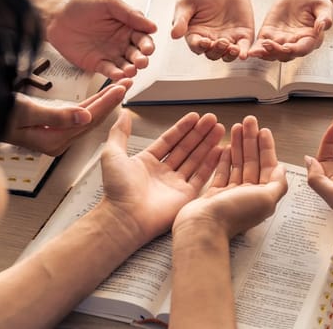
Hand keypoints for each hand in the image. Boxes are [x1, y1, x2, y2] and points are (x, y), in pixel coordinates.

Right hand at [4, 78, 131, 155]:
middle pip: (92, 119)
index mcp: (53, 141)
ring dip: (103, 101)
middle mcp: (57, 141)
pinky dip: (90, 104)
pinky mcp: (50, 127)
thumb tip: (85, 118)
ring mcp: (54, 135)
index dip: (107, 102)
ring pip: (86, 117)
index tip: (121, 88)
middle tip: (127, 84)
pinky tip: (100, 97)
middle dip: (111, 101)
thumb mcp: (26, 112)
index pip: (88, 120)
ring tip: (119, 87)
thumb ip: (56, 116)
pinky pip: (76, 115)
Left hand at [44, 0, 156, 79]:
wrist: (57, 18)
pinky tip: (119, 75)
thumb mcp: (109, 4)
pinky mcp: (99, 64)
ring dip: (131, 70)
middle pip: (137, 54)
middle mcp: (122, 43)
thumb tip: (151, 26)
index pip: (143, 38)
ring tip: (130, 70)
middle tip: (141, 61)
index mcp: (128, 28)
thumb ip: (130, 14)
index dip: (147, 45)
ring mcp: (111, 55)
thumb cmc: (82, 8)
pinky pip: (110, 71)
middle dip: (141, 60)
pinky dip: (116, 75)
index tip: (147, 48)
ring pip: (126, 65)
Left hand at [101, 110, 225, 240]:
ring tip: (219, 128)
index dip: (182, 128)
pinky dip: (211, 163)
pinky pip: (202, 176)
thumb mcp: (113, 154)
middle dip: (199, 133)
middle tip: (212, 119)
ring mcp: (176, 184)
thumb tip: (123, 115)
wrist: (126, 217)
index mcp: (147, 162)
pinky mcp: (186, 196)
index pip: (169, 140)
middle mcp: (163, 172)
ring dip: (207, 143)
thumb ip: (120, 133)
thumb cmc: (117, 189)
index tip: (194, 116)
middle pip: (185, 148)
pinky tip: (220, 150)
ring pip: (196, 159)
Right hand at [171, 0, 254, 61]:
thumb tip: (174, 35)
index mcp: (196, 34)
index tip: (205, 42)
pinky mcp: (242, 35)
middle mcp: (211, 40)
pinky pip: (243, 47)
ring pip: (227, 55)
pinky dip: (244, 52)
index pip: (197, 46)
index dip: (200, 46)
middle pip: (213, 54)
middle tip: (221, 42)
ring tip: (232, 48)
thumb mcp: (187, 3)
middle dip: (216, 51)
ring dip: (229, 55)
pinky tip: (243, 54)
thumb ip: (181, 19)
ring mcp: (227, 39)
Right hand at [176, 116, 287, 236]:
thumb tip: (282, 169)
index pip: (268, 166)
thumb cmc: (234, 214)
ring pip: (237, 164)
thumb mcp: (266, 198)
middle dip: (251, 141)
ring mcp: (231, 194)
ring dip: (238, 145)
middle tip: (249, 121)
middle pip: (252, 162)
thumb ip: (278, 183)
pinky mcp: (214, 194)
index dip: (266, 147)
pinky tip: (225, 146)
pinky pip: (222, 172)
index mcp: (263, 196)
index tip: (263, 130)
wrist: (203, 227)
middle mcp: (248, 194)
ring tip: (236, 127)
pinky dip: (224, 159)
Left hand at [248, 0, 332, 61]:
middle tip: (269, 45)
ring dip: (265, 54)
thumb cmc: (315, 1)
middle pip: (286, 54)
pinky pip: (263, 45)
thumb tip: (323, 25)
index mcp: (311, 38)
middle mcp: (296, 42)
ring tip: (257, 51)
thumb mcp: (323, 5)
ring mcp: (282, 40)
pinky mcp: (271, 33)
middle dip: (276, 52)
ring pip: (273, 53)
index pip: (303, 48)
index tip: (287, 47)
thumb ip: (324, 17)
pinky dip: (257, 49)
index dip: (295, 49)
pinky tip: (251, 51)